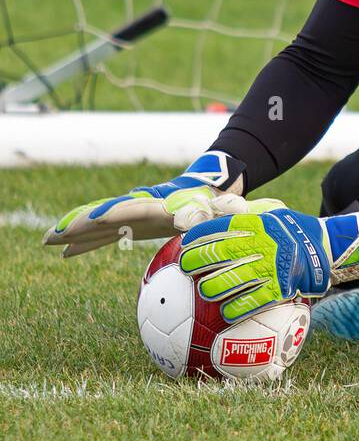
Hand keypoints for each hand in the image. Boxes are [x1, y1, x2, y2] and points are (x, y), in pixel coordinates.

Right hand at [43, 151, 247, 257]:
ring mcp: (134, 214)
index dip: (113, 214)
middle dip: (79, 224)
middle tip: (51, 235)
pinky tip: (66, 254)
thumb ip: (223, 209)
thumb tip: (228, 212)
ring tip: (47, 241)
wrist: (214, 186)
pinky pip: (105, 236)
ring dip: (75, 234)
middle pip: (104, 215)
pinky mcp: (133, 225)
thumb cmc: (220, 198)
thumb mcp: (224, 204)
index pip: (132, 209)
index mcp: (160, 203)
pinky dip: (86, 244)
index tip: (93, 218)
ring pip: (98, 225)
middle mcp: (141, 207)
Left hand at [178, 206, 358, 321]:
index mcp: (257, 225)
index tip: (184, 244)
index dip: (199, 237)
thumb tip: (211, 207)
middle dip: (197, 261)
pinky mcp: (281, 288)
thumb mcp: (269, 211)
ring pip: (233, 280)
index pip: (220, 228)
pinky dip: (237, 309)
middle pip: (220, 254)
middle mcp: (262, 244)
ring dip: (213, 287)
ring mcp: (272, 267)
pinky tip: (225, 313)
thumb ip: (242, 211)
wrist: (325, 246)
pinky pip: (254, 302)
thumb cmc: (289, 229)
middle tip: (185, 267)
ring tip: (203, 291)